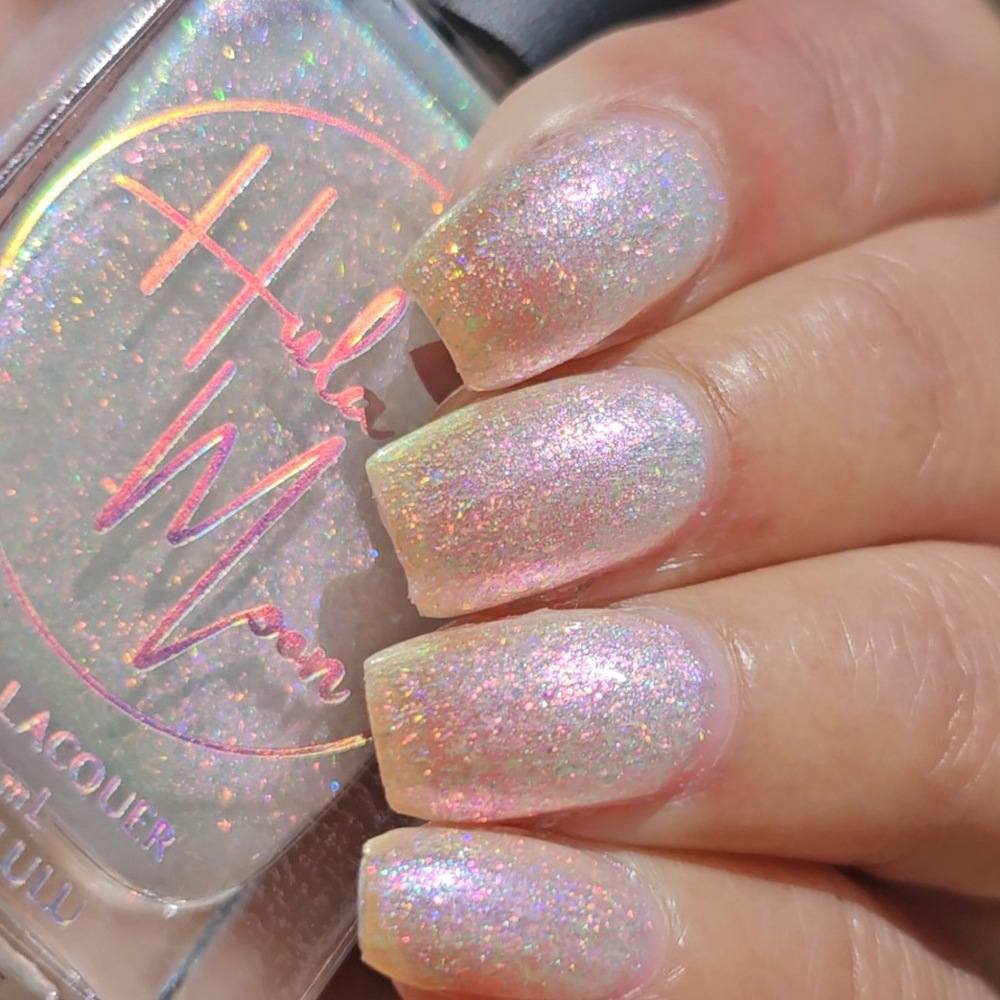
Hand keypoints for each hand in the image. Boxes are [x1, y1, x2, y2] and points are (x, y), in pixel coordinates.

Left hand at [355, 0, 999, 995]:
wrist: (475, 761)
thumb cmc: (492, 536)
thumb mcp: (528, 380)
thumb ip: (548, 307)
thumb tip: (457, 281)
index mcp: (907, 273)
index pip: (897, 121)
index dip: (727, 159)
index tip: (483, 281)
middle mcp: (988, 475)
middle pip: (958, 379)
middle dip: (719, 434)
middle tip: (451, 519)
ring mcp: (995, 718)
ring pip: (967, 682)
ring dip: (708, 700)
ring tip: (444, 722)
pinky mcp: (948, 947)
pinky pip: (878, 977)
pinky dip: (679, 944)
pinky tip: (456, 901)